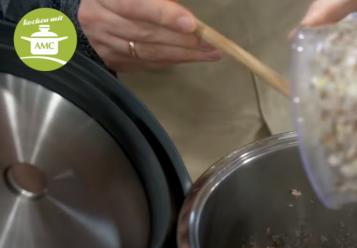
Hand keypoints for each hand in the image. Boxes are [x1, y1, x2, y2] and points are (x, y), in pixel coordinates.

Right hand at [78, 0, 222, 71]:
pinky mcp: (113, 60)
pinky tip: (190, 57)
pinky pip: (146, 63)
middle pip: (147, 34)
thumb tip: (184, 15)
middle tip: (213, 43)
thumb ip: (155, 0)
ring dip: (184, 54)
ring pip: (149, 52)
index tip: (191, 24)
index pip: (135, 6)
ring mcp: (105, 44)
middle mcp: (100, 21)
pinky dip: (171, 60)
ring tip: (211, 53)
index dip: (164, 15)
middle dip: (184, 40)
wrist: (73, 16)